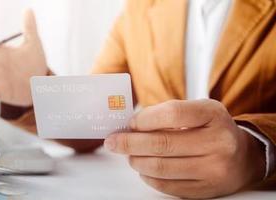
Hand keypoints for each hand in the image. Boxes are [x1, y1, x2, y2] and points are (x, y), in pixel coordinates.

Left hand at [104, 99, 264, 197]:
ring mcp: (214, 169)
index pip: (172, 114)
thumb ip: (167, 114)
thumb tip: (129, 127)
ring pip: (160, 167)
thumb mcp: (198, 111)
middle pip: (162, 144)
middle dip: (129, 143)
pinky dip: (148, 177)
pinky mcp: (206, 190)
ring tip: (130, 155)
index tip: (130, 123)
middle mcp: (218, 142)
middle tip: (113, 142)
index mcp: (214, 115)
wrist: (243, 157)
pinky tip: (145, 168)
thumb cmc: (211, 129)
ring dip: (137, 161)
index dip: (144, 119)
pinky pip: (166, 186)